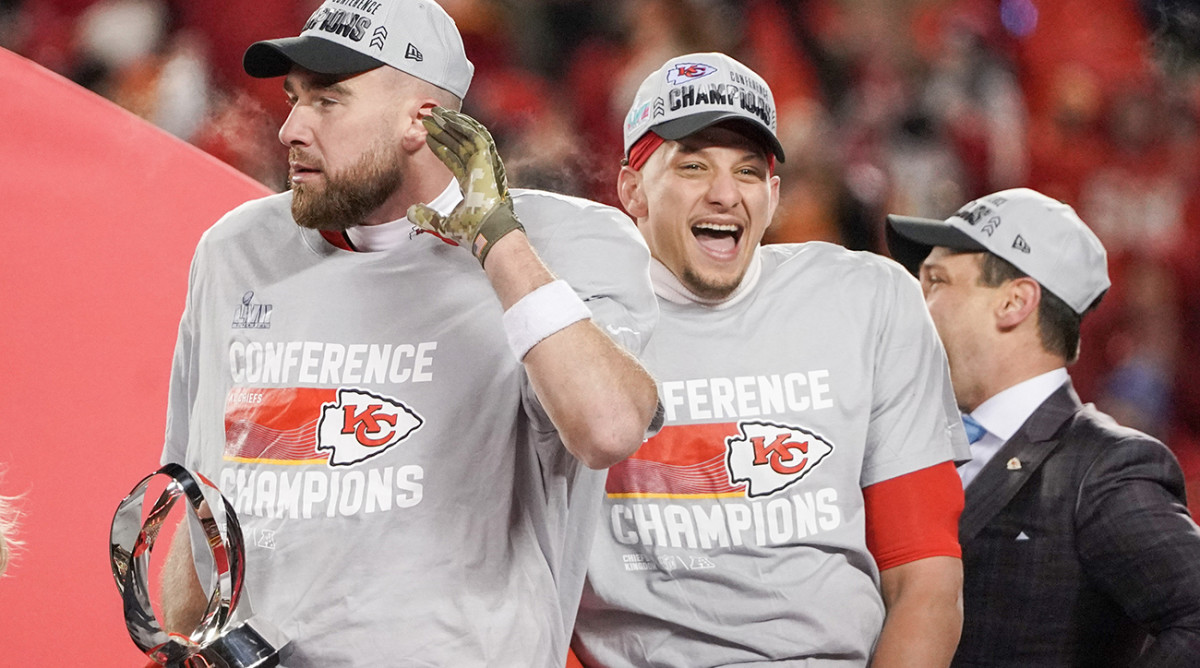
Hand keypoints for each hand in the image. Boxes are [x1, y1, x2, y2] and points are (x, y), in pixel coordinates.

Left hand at [408, 107, 523, 265]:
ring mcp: (486, 164)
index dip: (441, 148)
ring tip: (436, 113)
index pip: (456, 159)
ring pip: (469, 137)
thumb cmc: (473, 231)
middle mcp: (480, 171)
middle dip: (444, 131)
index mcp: (473, 183)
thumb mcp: (444, 223)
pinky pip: (476, 136)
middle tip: (428, 119)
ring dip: (453, 124)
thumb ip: (428, 216)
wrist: (487, 232)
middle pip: (460, 144)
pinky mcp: (488, 160)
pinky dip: (464, 126)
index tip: (428, 137)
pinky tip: (449, 117)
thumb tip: (411, 212)